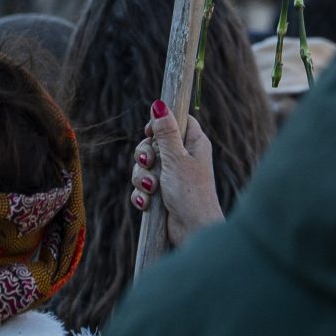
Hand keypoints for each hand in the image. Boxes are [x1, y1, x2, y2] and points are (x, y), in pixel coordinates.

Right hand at [133, 100, 223, 248]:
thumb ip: (165, 132)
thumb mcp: (176, 158)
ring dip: (142, 178)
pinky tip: (147, 202)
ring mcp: (171, 176)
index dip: (160, 123)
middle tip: (150, 163)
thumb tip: (159, 104)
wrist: (192, 231)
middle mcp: (183, 158)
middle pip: (153, 142)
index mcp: (194, 144)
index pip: (176, 121)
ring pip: (144, 166)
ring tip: (152, 189)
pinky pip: (142, 186)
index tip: (150, 131)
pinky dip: (142, 194)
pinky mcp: (162, 194)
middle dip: (144, 155)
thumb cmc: (190, 193)